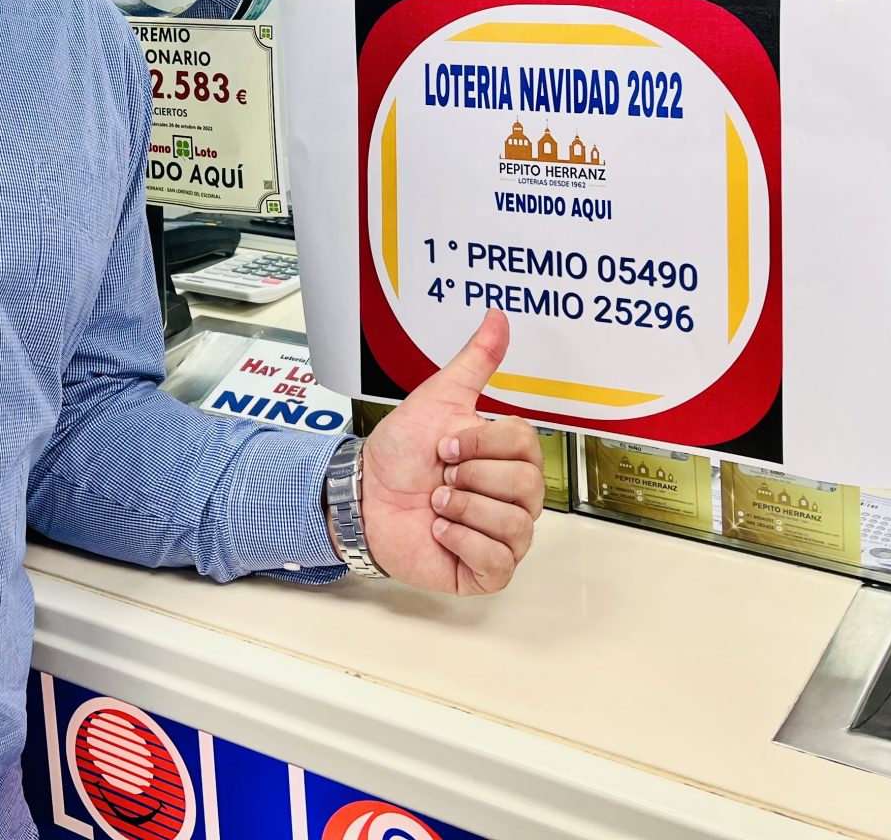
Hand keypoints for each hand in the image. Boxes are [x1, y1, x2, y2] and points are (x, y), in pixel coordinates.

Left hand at [354, 310, 543, 595]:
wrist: (364, 497)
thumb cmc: (401, 452)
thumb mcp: (438, 398)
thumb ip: (475, 360)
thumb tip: (497, 317)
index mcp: (509, 457)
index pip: (525, 445)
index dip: (481, 444)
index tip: (445, 445)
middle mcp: (514, 498)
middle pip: (526, 485)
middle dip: (471, 477)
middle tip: (440, 477)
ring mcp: (503, 536)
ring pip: (514, 523)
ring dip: (462, 508)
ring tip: (435, 504)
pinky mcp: (487, 572)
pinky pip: (499, 561)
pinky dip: (462, 541)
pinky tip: (440, 531)